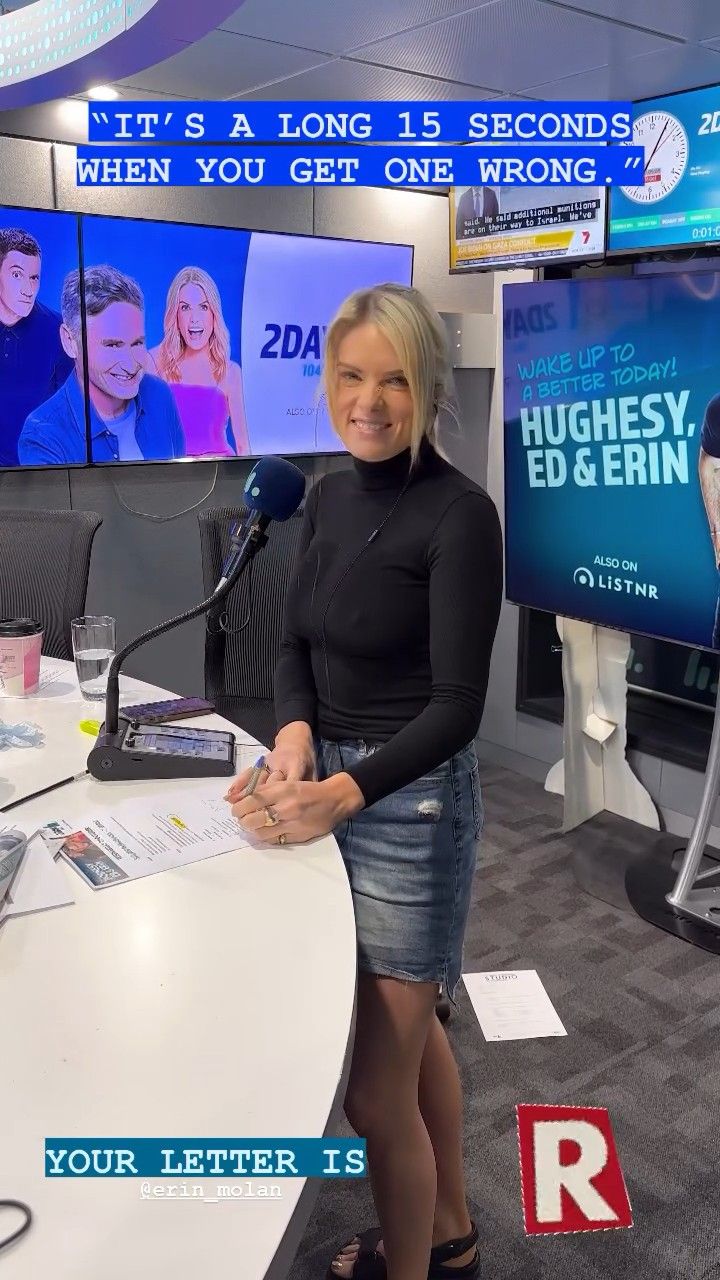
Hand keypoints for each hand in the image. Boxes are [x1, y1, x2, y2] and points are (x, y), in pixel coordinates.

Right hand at [224, 738, 315, 805]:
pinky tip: (231, 794)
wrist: (295, 741)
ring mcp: (268, 762)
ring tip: (236, 808)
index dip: (281, 796)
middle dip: (260, 801)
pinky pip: (248, 773)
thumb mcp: (313, 773)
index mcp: (297, 766)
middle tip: (250, 817)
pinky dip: (239, 783)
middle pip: (269, 783)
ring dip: (245, 794)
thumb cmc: (306, 761)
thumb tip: (307, 807)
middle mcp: (280, 764)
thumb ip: (309, 788)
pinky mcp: (260, 762)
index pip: (289, 782)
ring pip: (256, 779)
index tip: (272, 814)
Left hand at [229, 774, 363, 846]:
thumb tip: (242, 799)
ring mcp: (292, 824)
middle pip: (253, 819)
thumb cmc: (308, 790)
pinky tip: (266, 832)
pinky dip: (266, 837)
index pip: (252, 800)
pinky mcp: (297, 836)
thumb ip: (267, 791)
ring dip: (252, 830)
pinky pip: (274, 840)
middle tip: (242, 819)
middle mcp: (286, 807)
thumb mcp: (287, 783)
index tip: (236, 809)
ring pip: (261, 832)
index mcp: (283, 790)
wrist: (334, 801)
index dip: (239, 807)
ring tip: (252, 826)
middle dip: (243, 820)